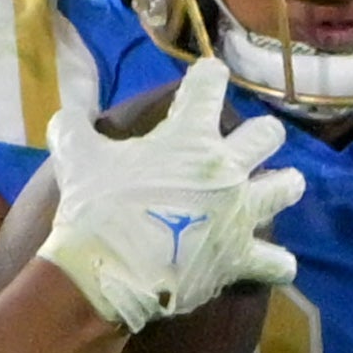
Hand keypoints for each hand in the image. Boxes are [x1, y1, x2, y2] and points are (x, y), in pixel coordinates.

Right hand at [38, 57, 303, 332]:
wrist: (109, 273)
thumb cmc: (95, 209)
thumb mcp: (76, 155)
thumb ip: (75, 122)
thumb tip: (65, 99)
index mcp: (190, 135)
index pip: (209, 83)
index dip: (207, 78)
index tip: (206, 79)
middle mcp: (226, 168)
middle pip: (267, 134)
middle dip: (261, 135)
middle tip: (249, 144)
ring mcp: (240, 213)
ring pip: (287, 187)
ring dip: (284, 186)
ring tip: (278, 189)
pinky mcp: (243, 257)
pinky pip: (278, 262)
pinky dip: (275, 262)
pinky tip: (272, 262)